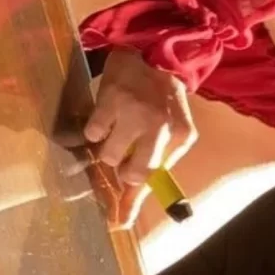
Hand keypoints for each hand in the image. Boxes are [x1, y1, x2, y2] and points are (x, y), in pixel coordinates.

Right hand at [70, 50, 196, 229]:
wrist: (151, 52)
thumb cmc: (160, 100)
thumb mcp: (170, 130)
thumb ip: (153, 168)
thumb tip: (127, 214)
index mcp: (182, 136)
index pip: (156, 179)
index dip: (134, 201)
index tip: (119, 223)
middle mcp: (162, 127)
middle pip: (133, 174)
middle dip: (123, 169)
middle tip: (123, 152)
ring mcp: (136, 113)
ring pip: (110, 156)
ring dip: (108, 147)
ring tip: (116, 127)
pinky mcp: (111, 101)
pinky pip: (93, 134)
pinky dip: (95, 128)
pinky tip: (107, 113)